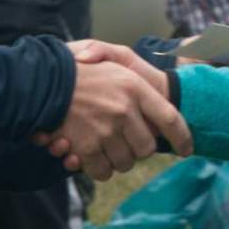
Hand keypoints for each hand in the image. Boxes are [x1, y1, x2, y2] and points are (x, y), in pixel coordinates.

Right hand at [37, 41, 190, 178]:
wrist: (41, 79)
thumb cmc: (78, 68)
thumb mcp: (110, 57)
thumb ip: (135, 78)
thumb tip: (157, 105)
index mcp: (134, 86)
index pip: (170, 118)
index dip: (182, 137)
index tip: (187, 150)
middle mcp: (124, 109)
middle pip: (147, 148)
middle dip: (138, 150)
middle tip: (126, 141)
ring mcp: (105, 130)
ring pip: (126, 162)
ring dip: (118, 159)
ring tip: (105, 145)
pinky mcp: (86, 147)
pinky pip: (103, 171)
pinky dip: (99, 168)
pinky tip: (90, 155)